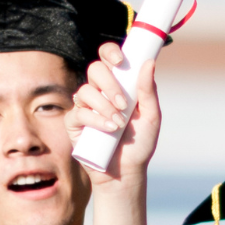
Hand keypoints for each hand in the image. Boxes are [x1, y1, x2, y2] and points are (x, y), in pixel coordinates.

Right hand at [71, 42, 160, 187]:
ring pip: (85, 90)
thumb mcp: (151, 117)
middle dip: (109, 83)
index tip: (121, 60)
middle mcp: (99, 92)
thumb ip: (149, 91)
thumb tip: (149, 62)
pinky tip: (109, 129)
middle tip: (123, 103)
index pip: (108, 58)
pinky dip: (95, 119)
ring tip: (119, 124)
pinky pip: (79, 113)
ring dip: (104, 106)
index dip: (111, 52)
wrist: (126, 172)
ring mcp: (85, 107)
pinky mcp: (74, 124)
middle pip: (95, 69)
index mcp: (118, 85)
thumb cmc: (139, 144)